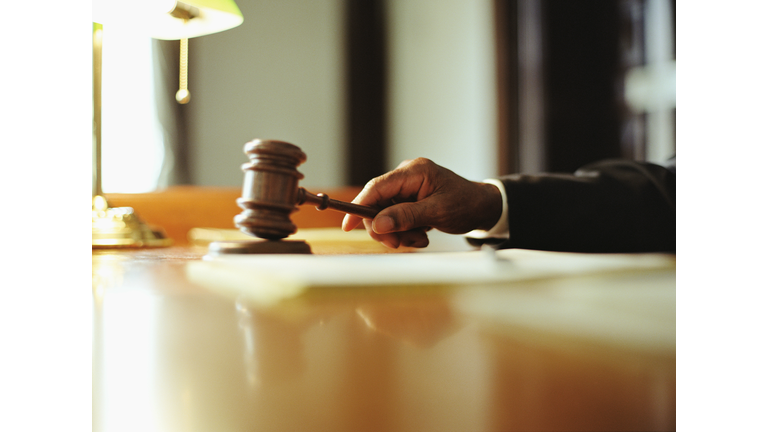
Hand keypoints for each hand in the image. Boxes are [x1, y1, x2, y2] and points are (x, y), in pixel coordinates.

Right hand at [341, 158, 501, 248]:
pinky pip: (396, 217)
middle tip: (399, 243)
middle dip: (386, 227)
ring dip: (399, 232)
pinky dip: (405, 231)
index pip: (377, 188)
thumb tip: (377, 224)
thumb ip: (406, 216)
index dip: (360, 206)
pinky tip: (422, 234)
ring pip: (386, 215)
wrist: (483, 207)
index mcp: (414, 172)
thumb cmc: (466, 204)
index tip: (348, 226)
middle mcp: (407, 176)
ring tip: (420, 238)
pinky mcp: (409, 199)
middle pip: (378, 204)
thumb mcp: (437, 212)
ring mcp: (407, 188)